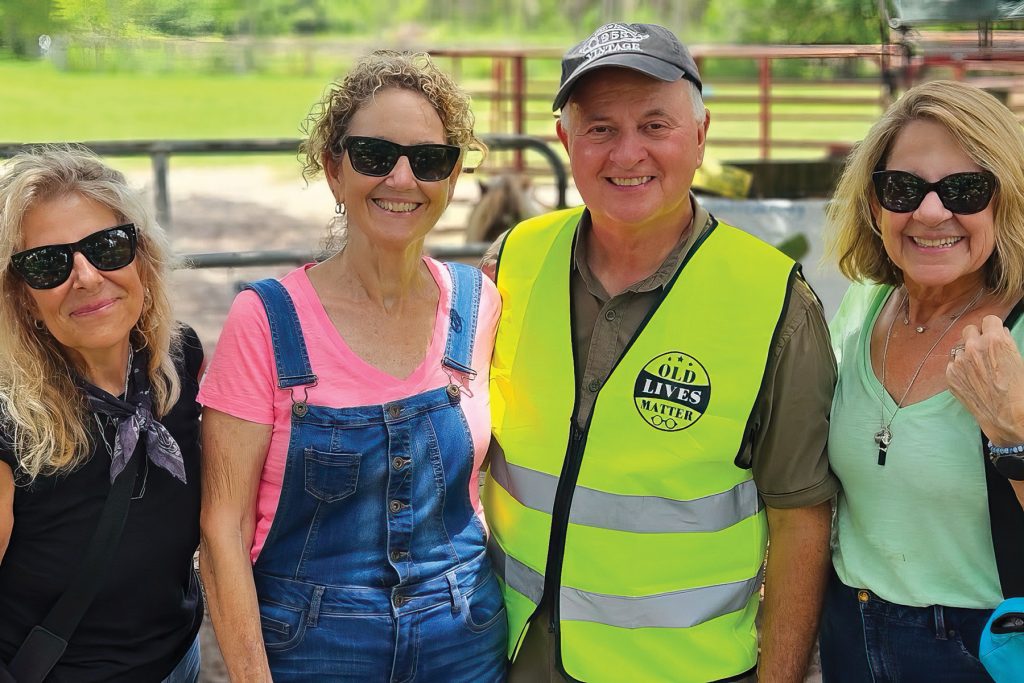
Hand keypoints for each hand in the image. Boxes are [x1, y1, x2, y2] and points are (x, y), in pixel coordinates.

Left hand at [947, 315, 1023, 444]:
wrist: (1008, 416)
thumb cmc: (1018, 389)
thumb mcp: (1018, 359)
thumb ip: (1005, 342)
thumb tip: (999, 333)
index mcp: (994, 340)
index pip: (988, 319)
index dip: (992, 327)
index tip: (993, 334)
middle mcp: (973, 348)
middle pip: (969, 329)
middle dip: (976, 337)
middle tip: (984, 349)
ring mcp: (959, 362)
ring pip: (959, 347)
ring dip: (967, 353)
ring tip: (978, 367)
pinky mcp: (950, 376)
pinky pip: (953, 364)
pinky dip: (960, 368)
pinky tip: (971, 379)